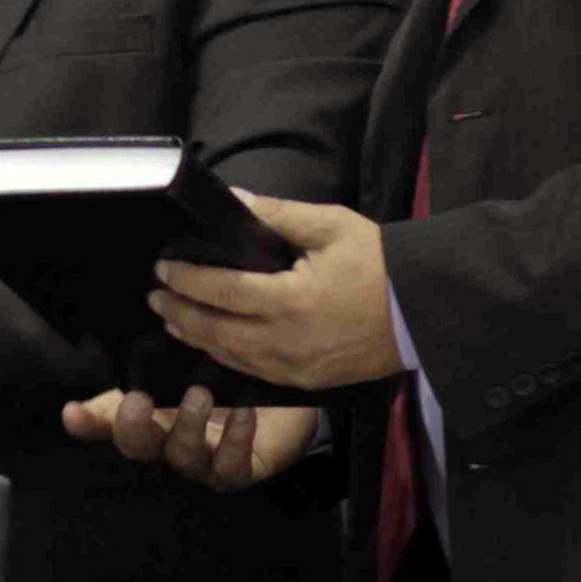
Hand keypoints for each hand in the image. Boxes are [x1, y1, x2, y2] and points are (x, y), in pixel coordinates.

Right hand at [62, 384, 320, 489]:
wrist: (284, 403)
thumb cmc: (225, 382)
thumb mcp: (183, 368)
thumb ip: (146, 363)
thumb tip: (103, 345)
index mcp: (151, 418)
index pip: (108, 424)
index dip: (88, 423)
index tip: (72, 412)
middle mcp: (170, 444)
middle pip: (140, 447)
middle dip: (132, 428)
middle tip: (137, 400)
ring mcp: (205, 462)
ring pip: (185, 457)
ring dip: (188, 428)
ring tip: (199, 395)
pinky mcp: (242, 470)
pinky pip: (233, 466)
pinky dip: (237, 440)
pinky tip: (244, 413)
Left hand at [148, 192, 399, 391]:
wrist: (424, 312)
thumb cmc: (380, 264)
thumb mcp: (332, 226)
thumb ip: (279, 215)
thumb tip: (236, 200)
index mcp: (291, 301)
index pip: (222, 291)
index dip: (188, 280)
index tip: (163, 268)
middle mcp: (286, 342)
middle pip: (216, 331)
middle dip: (180, 311)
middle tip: (155, 295)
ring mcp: (296, 368)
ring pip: (231, 357)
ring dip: (197, 337)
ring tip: (173, 318)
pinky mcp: (307, 381)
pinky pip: (254, 372)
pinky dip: (227, 357)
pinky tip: (214, 344)